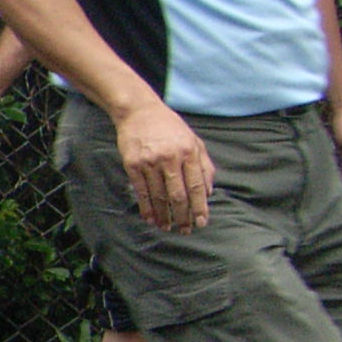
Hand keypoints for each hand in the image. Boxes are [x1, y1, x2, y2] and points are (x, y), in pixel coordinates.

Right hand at [116, 98, 213, 232]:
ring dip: (164, 215)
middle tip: (185, 230)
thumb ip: (204, 165)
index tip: (202, 222)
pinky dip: (146, 207)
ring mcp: (149, 162)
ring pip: (159, 196)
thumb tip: (209, 192)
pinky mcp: (132, 164)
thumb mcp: (194, 140)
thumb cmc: (169, 127)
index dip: (200, 207)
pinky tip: (150, 218)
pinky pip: (141, 191)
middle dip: (183, 216)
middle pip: (178, 195)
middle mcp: (170, 158)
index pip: (197, 186)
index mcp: (189, 152)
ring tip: (167, 227)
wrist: (138, 111)